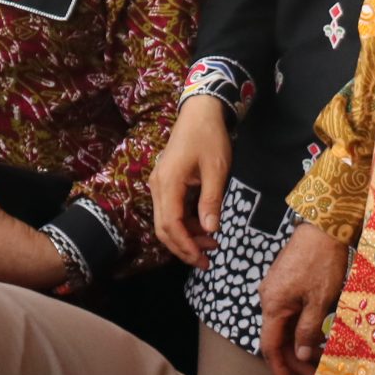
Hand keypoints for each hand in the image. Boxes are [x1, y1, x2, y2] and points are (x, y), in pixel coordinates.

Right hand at [149, 96, 232, 269]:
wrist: (199, 113)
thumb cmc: (210, 138)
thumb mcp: (217, 170)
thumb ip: (211, 200)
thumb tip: (211, 230)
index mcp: (168, 183)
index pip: (171, 224)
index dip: (185, 245)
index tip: (203, 259)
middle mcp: (157, 187)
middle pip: (163, 227)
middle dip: (183, 247)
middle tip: (206, 260)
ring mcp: (159, 185)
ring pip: (166, 221)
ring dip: (186, 236)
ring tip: (212, 243)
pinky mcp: (165, 183)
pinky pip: (170, 210)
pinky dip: (185, 223)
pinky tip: (204, 226)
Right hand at [260, 223, 349, 374]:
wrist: (321, 228)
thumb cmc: (322, 262)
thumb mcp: (321, 300)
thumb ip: (309, 329)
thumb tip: (301, 354)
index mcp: (273, 305)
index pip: (271, 346)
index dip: (278, 369)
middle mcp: (268, 299)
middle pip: (278, 338)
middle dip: (296, 360)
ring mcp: (275, 291)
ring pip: (284, 326)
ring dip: (301, 344)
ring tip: (321, 357)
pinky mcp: (284, 284)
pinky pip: (289, 313)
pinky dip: (302, 328)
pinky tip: (317, 333)